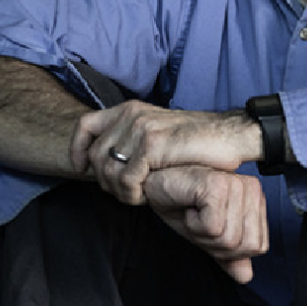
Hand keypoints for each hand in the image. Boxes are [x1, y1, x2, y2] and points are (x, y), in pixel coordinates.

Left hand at [71, 101, 258, 204]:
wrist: (229, 137)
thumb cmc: (195, 142)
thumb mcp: (157, 134)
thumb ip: (131, 141)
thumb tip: (104, 165)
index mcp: (129, 109)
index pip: (86, 125)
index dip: (77, 150)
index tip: (81, 169)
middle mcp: (131, 115)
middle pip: (96, 156)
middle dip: (106, 182)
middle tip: (128, 193)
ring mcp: (141, 128)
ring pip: (109, 172)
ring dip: (122, 192)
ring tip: (141, 195)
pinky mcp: (153, 144)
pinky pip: (127, 179)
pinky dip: (134, 194)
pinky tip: (149, 196)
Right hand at [142, 166, 267, 282]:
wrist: (153, 186)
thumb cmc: (181, 204)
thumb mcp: (208, 236)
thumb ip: (229, 256)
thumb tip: (245, 277)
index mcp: (256, 199)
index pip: (258, 246)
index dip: (230, 250)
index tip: (210, 227)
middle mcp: (251, 188)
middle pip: (246, 246)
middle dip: (215, 244)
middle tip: (199, 221)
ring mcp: (236, 185)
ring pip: (229, 239)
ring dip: (202, 234)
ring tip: (193, 213)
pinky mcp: (217, 185)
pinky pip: (213, 228)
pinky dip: (194, 225)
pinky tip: (189, 206)